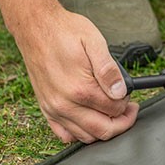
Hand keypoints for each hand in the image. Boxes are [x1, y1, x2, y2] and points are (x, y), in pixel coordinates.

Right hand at [14, 8, 138, 142]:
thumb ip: (109, 70)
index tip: (129, 95)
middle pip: (102, 130)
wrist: (35, 27)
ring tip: (112, 113)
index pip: (114, 110)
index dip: (127, 104)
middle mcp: (64, 104)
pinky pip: (64, 134)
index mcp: (80, 89)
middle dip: (121, 123)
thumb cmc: (64, 32)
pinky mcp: (46, 108)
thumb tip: (121, 91)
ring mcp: (53, 109)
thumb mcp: (94, 42)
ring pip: (85, 136)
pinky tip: (89, 119)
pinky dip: (80, 133)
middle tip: (128, 109)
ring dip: (103, 129)